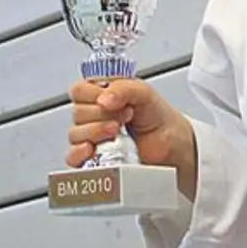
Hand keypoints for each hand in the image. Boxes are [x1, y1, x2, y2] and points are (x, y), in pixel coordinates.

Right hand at [66, 78, 192, 172]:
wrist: (173, 144)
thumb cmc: (158, 117)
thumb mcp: (144, 93)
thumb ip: (123, 89)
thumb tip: (103, 99)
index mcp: (101, 94)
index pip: (79, 90)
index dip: (93, 95)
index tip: (114, 101)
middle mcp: (94, 115)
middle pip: (77, 113)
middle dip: (101, 115)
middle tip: (124, 117)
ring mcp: (92, 137)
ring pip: (75, 134)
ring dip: (96, 132)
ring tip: (118, 133)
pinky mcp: (93, 159)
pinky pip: (73, 158)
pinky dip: (80, 154)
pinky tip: (93, 149)